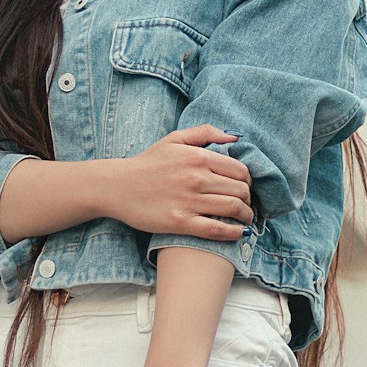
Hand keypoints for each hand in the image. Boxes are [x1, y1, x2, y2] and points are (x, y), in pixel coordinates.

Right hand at [115, 125, 253, 238]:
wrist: (117, 186)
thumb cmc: (147, 163)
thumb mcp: (174, 139)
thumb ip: (205, 133)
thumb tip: (235, 137)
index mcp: (198, 157)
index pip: (240, 170)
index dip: (248, 181)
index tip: (245, 188)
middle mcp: (197, 178)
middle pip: (240, 190)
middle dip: (248, 199)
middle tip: (246, 204)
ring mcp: (189, 201)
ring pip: (233, 209)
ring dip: (246, 216)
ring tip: (245, 219)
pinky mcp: (180, 222)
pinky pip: (216, 229)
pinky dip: (233, 232)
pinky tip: (239, 232)